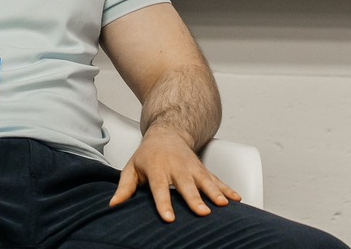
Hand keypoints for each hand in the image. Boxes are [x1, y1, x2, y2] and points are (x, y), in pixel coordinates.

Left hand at [108, 123, 240, 221]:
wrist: (167, 132)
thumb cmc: (147, 155)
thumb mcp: (132, 168)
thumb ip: (125, 187)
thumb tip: (113, 205)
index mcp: (157, 169)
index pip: (160, 189)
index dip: (164, 204)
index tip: (169, 219)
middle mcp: (176, 168)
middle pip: (186, 186)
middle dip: (195, 199)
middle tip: (202, 213)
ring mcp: (192, 168)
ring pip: (205, 181)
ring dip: (215, 193)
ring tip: (224, 205)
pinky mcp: (203, 169)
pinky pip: (217, 180)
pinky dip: (227, 189)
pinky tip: (236, 199)